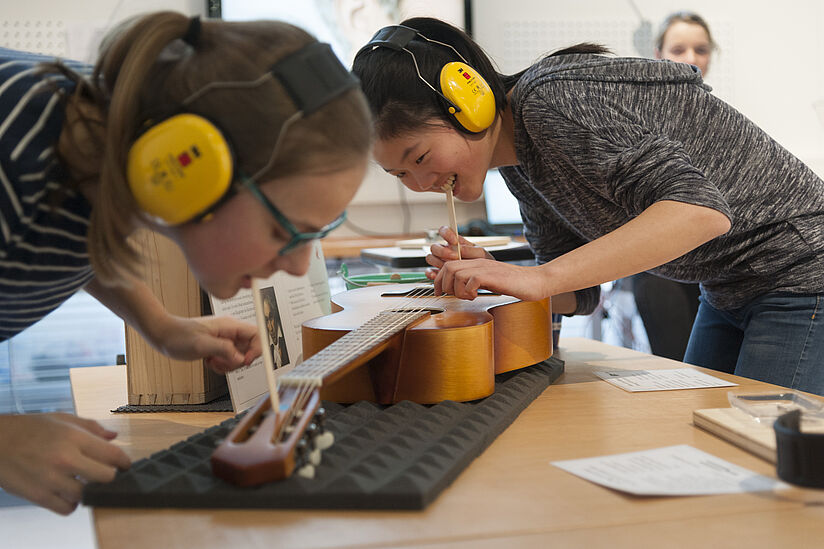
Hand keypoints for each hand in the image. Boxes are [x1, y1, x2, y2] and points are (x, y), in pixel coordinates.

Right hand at [0, 413, 130, 514]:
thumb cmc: (29, 429)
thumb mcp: (63, 419)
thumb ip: (92, 428)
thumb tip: (114, 437)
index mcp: (74, 438)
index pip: (113, 455)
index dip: (124, 462)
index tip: (125, 465)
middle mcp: (66, 460)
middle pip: (106, 478)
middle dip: (110, 477)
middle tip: (105, 474)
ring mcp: (51, 480)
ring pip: (87, 496)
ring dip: (88, 491)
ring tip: (81, 482)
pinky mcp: (38, 496)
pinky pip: (66, 509)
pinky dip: (70, 504)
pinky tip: (67, 492)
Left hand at [152, 315, 260, 373]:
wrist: (164, 335)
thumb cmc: (178, 336)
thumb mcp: (201, 344)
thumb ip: (224, 349)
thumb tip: (241, 359)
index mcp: (230, 326)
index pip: (257, 335)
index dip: (256, 349)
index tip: (245, 361)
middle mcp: (230, 332)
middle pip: (249, 349)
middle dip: (238, 361)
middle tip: (222, 362)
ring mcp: (225, 340)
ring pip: (239, 357)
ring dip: (228, 365)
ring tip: (212, 361)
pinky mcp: (219, 347)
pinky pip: (229, 360)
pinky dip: (221, 366)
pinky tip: (209, 361)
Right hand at [425, 226, 493, 279]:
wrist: (483, 278)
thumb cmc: (482, 263)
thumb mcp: (481, 254)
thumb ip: (471, 250)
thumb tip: (460, 248)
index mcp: (454, 242)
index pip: (444, 231)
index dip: (446, 234)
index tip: (454, 241)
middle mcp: (445, 250)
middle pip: (434, 246)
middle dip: (442, 251)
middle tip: (454, 257)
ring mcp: (441, 261)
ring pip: (430, 258)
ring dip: (438, 262)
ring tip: (449, 268)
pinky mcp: (439, 273)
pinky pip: (429, 272)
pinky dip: (432, 274)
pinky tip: (440, 275)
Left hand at [434, 258, 548, 301]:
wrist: (535, 281)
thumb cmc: (515, 283)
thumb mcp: (490, 280)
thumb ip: (475, 281)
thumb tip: (458, 290)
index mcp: (476, 262)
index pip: (448, 264)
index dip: (439, 278)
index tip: (439, 292)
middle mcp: (478, 262)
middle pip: (448, 267)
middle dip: (443, 284)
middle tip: (451, 296)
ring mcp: (485, 267)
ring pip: (456, 273)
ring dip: (456, 289)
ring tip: (467, 296)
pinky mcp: (492, 275)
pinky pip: (470, 281)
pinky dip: (468, 291)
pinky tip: (477, 296)